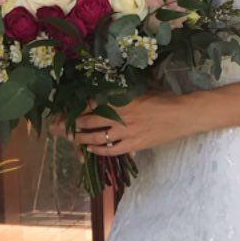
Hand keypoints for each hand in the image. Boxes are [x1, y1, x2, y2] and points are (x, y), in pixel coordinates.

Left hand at [72, 91, 195, 156]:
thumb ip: (121, 93)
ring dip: (81, 138)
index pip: (89, 104)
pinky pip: (111, 150)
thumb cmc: (163, 98)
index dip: (73, 109)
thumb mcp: (139, 90)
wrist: (181, 115)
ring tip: (73, 138)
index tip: (62, 111)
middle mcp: (119, 116)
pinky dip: (98, 150)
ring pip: (96, 137)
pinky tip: (91, 149)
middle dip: (70, 125)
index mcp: (119, 99)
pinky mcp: (133, 145)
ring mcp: (125, 133)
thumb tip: (105, 93)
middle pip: (87, 121)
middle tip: (58, 128)